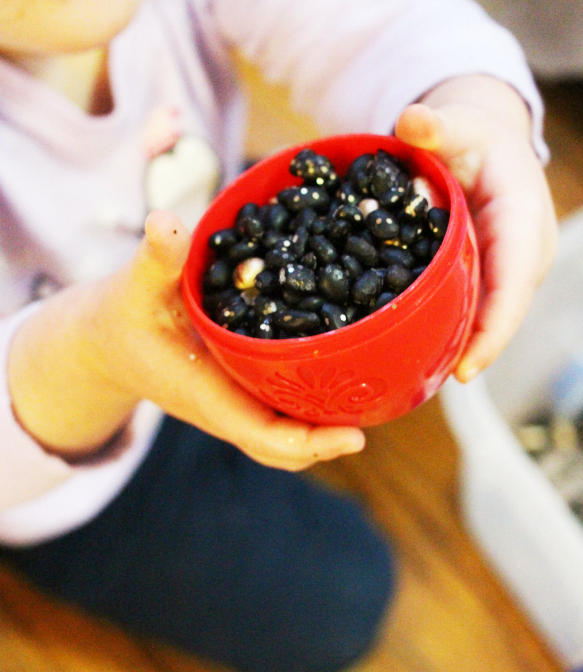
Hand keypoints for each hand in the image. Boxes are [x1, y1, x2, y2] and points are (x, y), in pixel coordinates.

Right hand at [8, 211, 364, 470]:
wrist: (111, 340)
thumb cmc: (124, 316)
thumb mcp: (137, 285)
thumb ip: (155, 259)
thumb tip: (168, 224)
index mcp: (208, 396)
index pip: (265, 436)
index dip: (312, 443)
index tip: (357, 437)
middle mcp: (230, 408)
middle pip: (288, 446)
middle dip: (331, 440)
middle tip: (383, 409)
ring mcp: (239, 403)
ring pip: (290, 431)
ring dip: (328, 424)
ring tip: (376, 394)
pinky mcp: (244, 390)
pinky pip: (285, 409)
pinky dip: (316, 404)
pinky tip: (349, 370)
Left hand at [394, 74, 557, 381]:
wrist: (485, 140)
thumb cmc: (473, 132)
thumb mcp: (457, 122)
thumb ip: (436, 126)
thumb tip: (412, 122)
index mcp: (523, 220)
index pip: (513, 285)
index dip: (492, 330)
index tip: (465, 371)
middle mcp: (523, 252)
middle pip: (501, 313)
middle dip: (472, 350)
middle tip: (431, 385)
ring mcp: (508, 267)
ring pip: (488, 315)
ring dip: (461, 347)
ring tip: (424, 380)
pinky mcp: (490, 274)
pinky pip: (475, 307)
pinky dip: (453, 329)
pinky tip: (424, 353)